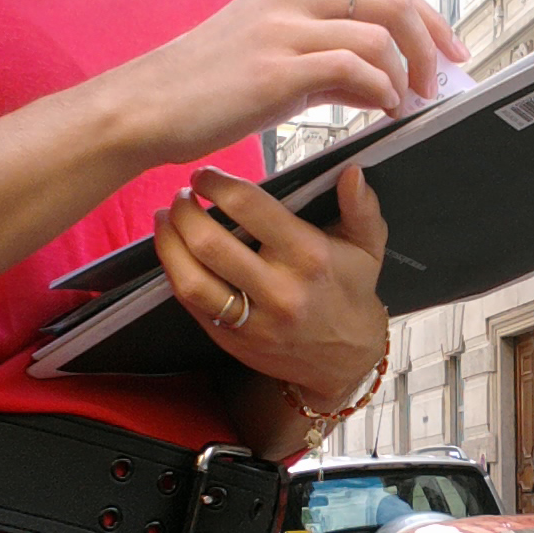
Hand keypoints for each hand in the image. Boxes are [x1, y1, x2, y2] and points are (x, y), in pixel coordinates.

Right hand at [119, 0, 465, 170]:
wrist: (151, 103)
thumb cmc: (211, 82)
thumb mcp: (281, 54)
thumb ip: (335, 59)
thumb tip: (389, 79)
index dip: (430, 19)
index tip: (452, 52)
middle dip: (432, 43)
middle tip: (441, 81)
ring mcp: (286, 25)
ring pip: (380, 32)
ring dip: (407, 73)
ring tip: (407, 102)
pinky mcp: (278, 66)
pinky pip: (354, 68)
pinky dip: (381, 89)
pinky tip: (382, 109)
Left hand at [154, 164, 388, 405]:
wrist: (345, 360)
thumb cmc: (351, 291)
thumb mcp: (368, 246)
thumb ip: (361, 207)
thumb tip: (352, 172)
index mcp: (310, 256)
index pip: (249, 208)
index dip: (217, 184)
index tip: (204, 176)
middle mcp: (280, 290)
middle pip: (210, 243)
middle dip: (184, 211)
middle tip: (180, 196)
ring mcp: (254, 320)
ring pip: (192, 280)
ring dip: (168, 244)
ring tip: (164, 220)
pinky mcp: (234, 341)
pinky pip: (192, 306)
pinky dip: (175, 274)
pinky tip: (173, 253)